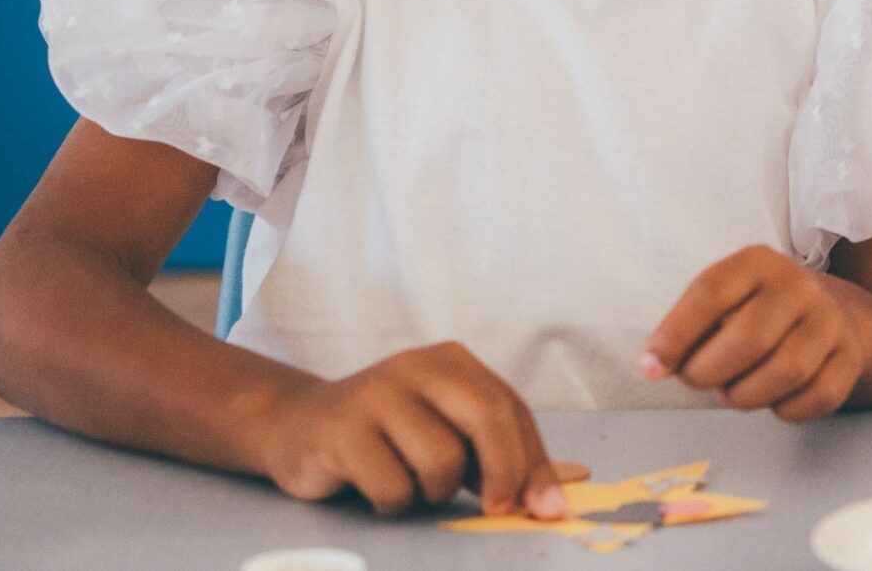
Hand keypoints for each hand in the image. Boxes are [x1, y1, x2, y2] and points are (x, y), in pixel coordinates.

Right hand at [249, 342, 586, 516]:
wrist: (298, 427)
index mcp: (452, 361)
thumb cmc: (389, 436)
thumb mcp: (449, 434)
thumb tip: (573, 482)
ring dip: (433, 492)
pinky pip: (394, 486)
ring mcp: (377, 392)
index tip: (545, 507)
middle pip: (487, 417)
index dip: (534, 462)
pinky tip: (376, 487)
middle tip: (497, 510)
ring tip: (411, 483)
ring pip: (440, 460)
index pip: (511, 409)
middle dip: (504, 473)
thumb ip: (504, 455)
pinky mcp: (342, 428)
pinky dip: (394, 502)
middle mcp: (417, 365)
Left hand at [641, 245, 871, 420]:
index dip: (675, 334)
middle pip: (748, 338)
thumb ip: (693, 325)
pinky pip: (814, 397)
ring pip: (785, 373)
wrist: (837, 316)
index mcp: (758, 263)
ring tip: (730, 393)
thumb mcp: (729, 298)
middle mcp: (798, 286)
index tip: (652, 368)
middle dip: (709, 372)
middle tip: (696, 381)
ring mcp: (829, 322)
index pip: (710, 292)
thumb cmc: (763, 311)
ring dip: (745, 395)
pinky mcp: (849, 358)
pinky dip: (784, 410)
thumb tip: (657, 364)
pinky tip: (771, 400)